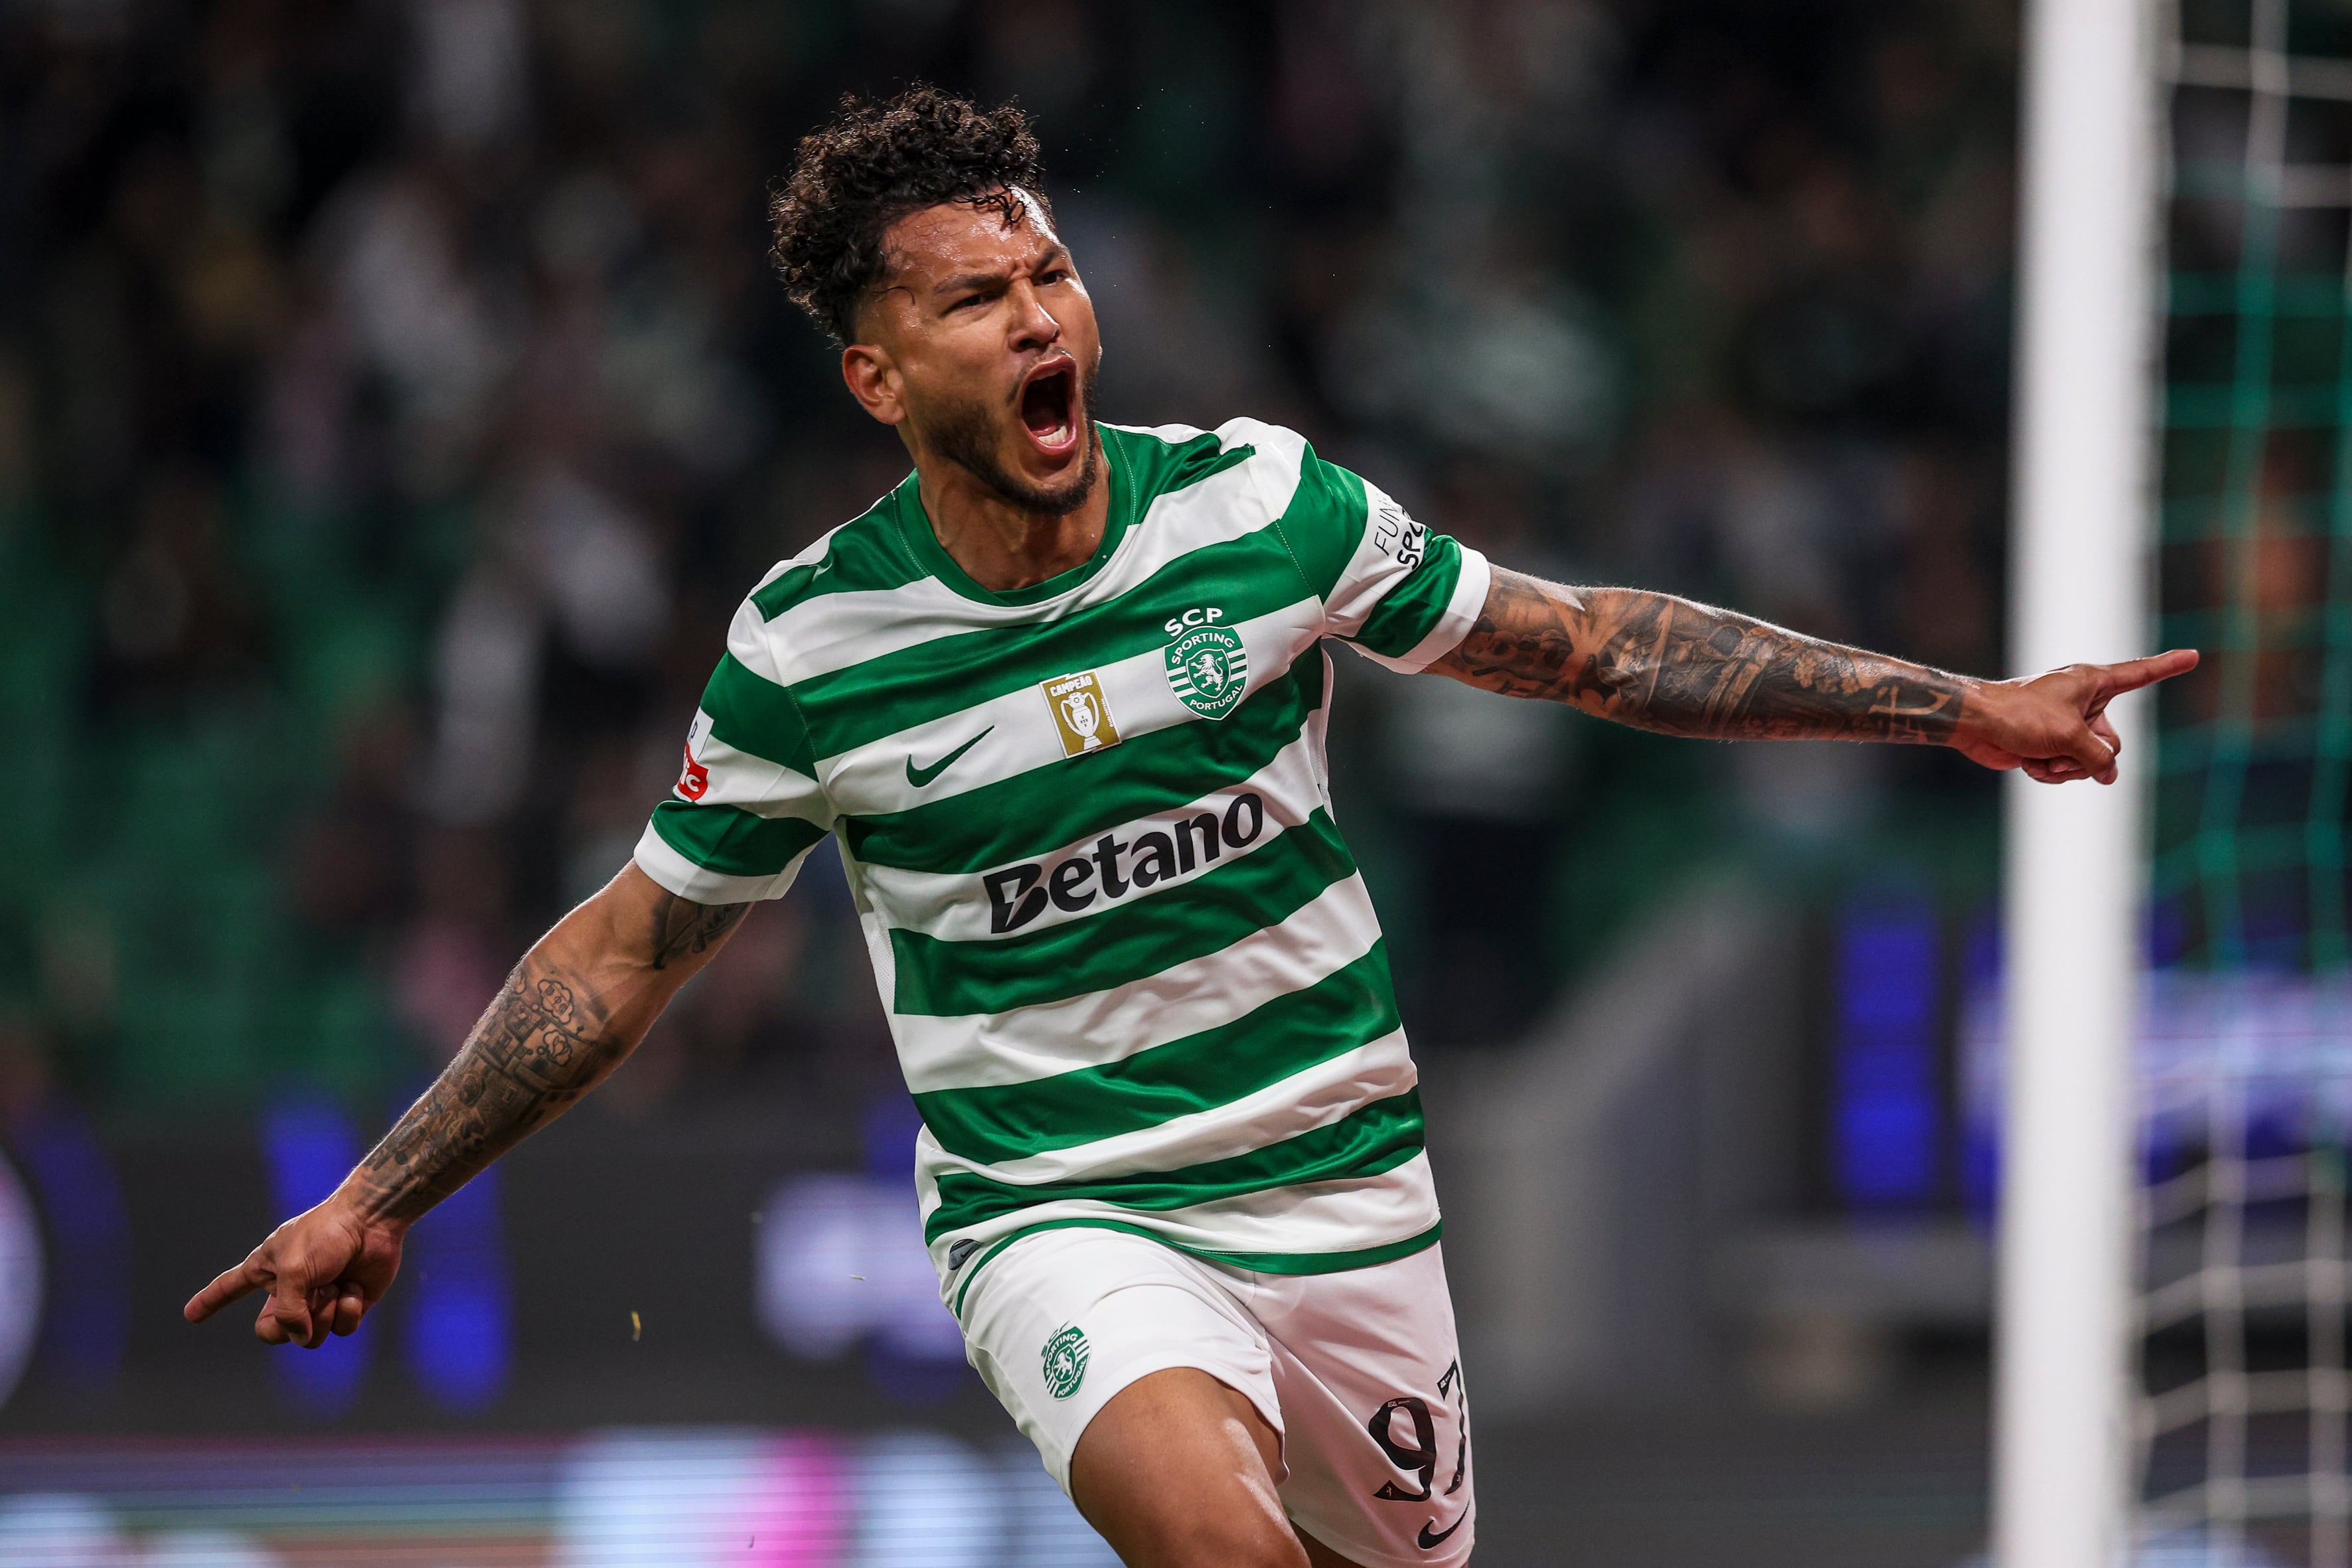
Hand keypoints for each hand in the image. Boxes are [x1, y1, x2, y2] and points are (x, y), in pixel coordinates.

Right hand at [183, 1194, 405, 1348]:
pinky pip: (342, 1329)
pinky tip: (355, 1287)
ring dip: (324, 1313)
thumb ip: (286, 1311)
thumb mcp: (292, 1271)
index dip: (209, 1302)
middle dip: (289, 1324)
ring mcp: (319, 1299)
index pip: (229, 1288)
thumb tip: (299, 1336)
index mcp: (266, 1269)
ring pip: (310, 1338)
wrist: (373, 1221)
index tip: (190, 1314)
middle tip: (308, 1299)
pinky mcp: (349, 1304)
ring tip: (335, 1285)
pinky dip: (348, 1309)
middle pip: (272, 1332)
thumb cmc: (326, 1235)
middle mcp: (290, 1287)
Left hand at [1953, 649, 2199, 783]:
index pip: (2140, 674)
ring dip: (2063, 767)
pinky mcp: (2051, 745)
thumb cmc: (2020, 716)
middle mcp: (2084, 702)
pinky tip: (2027, 762)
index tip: (2193, 655)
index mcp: (2092, 682)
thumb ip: (2099, 757)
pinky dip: (2048, 772)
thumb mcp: (2069, 736)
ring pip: (2089, 763)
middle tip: (2058, 748)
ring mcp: (2068, 725)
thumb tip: (2109, 776)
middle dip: (2087, 757)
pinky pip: (2066, 769)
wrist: (1975, 725)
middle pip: (2112, 744)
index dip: (2167, 667)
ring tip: (2037, 754)